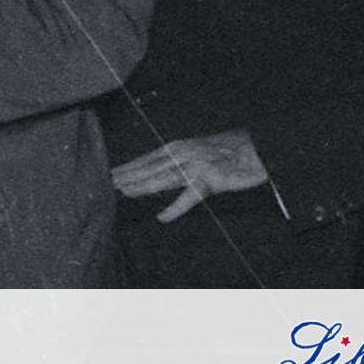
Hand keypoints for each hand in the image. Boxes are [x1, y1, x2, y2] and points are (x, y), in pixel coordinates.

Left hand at [110, 129, 269, 222]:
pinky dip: (175, 207)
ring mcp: (196, 165)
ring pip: (162, 178)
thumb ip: (177, 161)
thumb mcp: (198, 150)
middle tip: (104, 185)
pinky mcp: (211, 179)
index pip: (145, 159)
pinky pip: (190, 196)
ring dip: (141, 186)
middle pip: (148, 168)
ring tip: (123, 194)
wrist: (259, 147)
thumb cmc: (230, 149)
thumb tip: (156, 172)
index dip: (127, 168)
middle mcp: (183, 153)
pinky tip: (162, 217)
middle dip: (126, 176)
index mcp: (178, 146)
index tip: (108, 175)